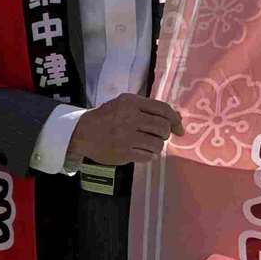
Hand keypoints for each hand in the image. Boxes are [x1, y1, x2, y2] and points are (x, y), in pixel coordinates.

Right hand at [69, 95, 184, 167]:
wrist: (81, 133)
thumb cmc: (107, 118)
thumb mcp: (125, 105)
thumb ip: (150, 109)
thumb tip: (178, 117)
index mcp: (130, 103)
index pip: (163, 109)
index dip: (175, 120)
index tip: (179, 129)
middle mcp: (129, 118)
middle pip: (162, 128)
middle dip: (164, 134)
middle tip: (157, 136)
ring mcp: (126, 136)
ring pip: (157, 144)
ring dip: (156, 146)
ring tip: (146, 145)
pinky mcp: (124, 152)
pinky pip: (148, 156)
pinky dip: (147, 155)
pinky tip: (138, 151)